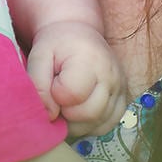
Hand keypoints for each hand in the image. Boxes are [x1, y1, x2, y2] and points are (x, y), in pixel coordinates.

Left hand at [26, 20, 128, 136]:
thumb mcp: (39, 55)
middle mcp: (112, 76)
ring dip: (76, 122)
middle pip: (88, 114)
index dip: (54, 95)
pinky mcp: (123, 102)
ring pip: (97, 125)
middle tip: (56, 96)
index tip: (51, 82)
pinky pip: (106, 126)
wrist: (78, 35)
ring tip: (66, 101)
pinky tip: (78, 109)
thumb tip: (49, 116)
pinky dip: (89, 124)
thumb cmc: (57, 45)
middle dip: (65, 113)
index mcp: (90, 60)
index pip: (71, 94)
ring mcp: (121, 90)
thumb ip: (38, 84)